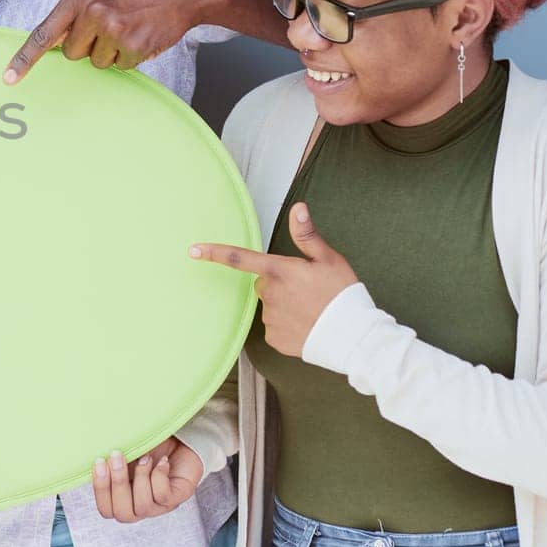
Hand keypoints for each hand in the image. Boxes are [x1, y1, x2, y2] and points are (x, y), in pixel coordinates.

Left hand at [4, 0, 222, 80]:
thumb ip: (75, 10)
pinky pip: (121, 66)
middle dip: (90, 46)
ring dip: (113, 51)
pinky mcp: (132, 45)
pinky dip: (132, 56)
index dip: (25, 59)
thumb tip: (52, 42)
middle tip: (113, 25)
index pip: (43, 33)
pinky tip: (144, 33)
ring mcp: (112, 28)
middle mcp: (91, 11)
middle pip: (72, 53)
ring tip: (132, 25)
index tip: (9, 79)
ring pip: (97, 62)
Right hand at [91, 438, 203, 522]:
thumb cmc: (149, 446)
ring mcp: (159, 506)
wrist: (180, 441)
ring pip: (143, 507)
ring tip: (144, 457)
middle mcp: (140, 506)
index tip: (99, 461)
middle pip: (123, 514)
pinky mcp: (176, 498)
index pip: (106, 510)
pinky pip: (163, 496)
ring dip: (140, 477)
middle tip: (116, 456)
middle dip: (117, 484)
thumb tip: (93, 451)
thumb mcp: (126, 452)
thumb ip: (110, 459)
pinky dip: (159, 475)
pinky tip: (161, 461)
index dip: (100, 490)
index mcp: (123, 498)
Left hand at [190, 202, 360, 356]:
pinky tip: (307, 325)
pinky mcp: (274, 338)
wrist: (353, 336)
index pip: (239, 258)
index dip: (214, 252)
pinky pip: (276, 326)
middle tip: (308, 289)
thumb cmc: (343, 294)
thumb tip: (298, 208)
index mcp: (279, 271)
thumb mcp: (329, 259)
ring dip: (286, 304)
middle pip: (264, 283)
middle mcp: (269, 294)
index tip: (193, 250)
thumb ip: (307, 235)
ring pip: (271, 305)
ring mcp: (270, 318)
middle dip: (280, 283)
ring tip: (312, 309)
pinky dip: (289, 324)